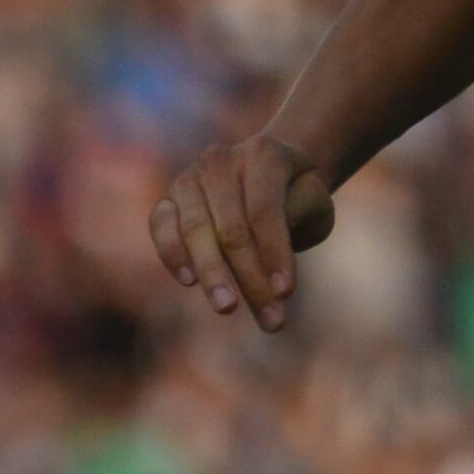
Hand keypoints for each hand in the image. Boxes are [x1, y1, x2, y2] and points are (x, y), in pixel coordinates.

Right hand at [148, 133, 333, 331]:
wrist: (265, 178)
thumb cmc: (295, 196)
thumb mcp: (313, 202)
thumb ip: (298, 217)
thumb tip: (270, 259)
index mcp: (262, 153)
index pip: (265, 211)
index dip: (274, 253)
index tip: (287, 293)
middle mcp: (219, 160)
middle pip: (232, 229)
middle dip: (251, 278)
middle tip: (270, 320)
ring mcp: (188, 178)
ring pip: (196, 232)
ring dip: (213, 275)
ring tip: (228, 309)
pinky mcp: (166, 201)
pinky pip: (161, 228)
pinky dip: (172, 254)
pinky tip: (188, 281)